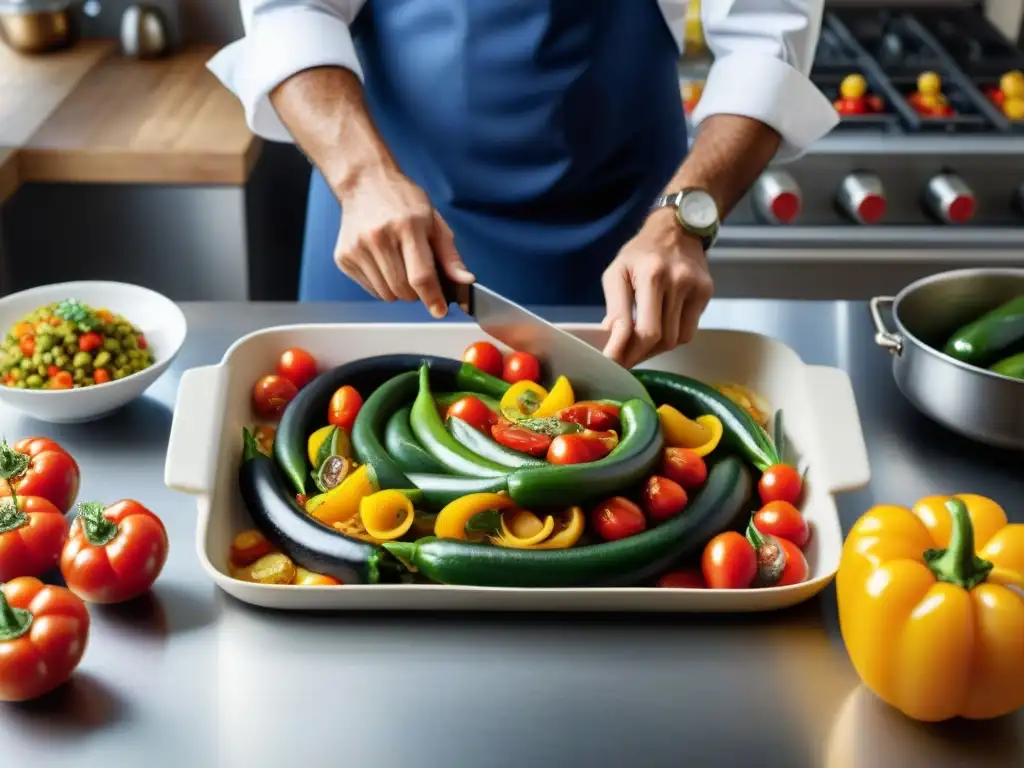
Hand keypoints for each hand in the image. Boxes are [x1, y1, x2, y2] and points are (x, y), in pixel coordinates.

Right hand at [335, 166, 473, 316]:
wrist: (365, 182)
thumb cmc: (403, 201)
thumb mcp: (433, 221)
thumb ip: (449, 255)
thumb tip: (465, 281)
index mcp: (408, 226)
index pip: (421, 276)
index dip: (432, 298)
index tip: (439, 310)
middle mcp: (379, 237)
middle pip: (403, 289)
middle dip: (417, 294)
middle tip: (420, 278)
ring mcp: (358, 248)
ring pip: (386, 294)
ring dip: (399, 290)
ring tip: (400, 267)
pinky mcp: (344, 257)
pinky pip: (370, 289)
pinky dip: (382, 286)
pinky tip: (384, 264)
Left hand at [601, 208, 713, 368]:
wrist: (677, 229)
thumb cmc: (640, 253)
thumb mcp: (616, 272)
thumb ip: (615, 307)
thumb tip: (613, 341)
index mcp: (650, 275)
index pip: (640, 328)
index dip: (625, 351)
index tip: (612, 365)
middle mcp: (676, 281)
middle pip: (659, 337)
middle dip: (638, 354)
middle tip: (624, 360)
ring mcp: (695, 288)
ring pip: (676, 339)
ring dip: (655, 349)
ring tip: (640, 347)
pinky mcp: (706, 293)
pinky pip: (689, 331)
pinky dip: (673, 338)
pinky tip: (660, 332)